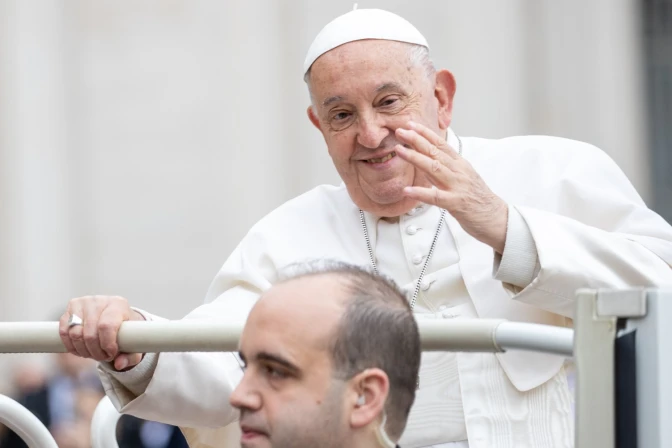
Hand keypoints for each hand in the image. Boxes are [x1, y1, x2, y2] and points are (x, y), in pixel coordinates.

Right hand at [59, 295, 145, 370]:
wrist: (116, 317)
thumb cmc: (126, 330)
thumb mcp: (134, 343)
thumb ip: (130, 356)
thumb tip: (119, 365)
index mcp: (118, 304)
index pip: (107, 326)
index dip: (107, 344)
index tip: (111, 354)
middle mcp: (99, 301)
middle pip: (90, 333)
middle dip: (96, 351)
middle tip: (103, 357)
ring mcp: (82, 303)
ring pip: (75, 333)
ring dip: (83, 350)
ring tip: (93, 354)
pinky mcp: (70, 308)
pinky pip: (64, 332)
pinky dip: (71, 346)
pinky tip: (81, 350)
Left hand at [394, 121, 508, 252]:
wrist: (496, 218)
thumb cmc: (477, 199)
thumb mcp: (462, 178)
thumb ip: (444, 168)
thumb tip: (425, 160)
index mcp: (460, 164)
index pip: (441, 144)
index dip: (425, 133)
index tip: (410, 124)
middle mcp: (459, 171)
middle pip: (435, 152)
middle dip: (416, 140)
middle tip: (400, 131)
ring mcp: (458, 186)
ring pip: (434, 169)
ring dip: (415, 158)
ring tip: (399, 151)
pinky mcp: (456, 203)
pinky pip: (436, 197)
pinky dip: (421, 193)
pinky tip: (408, 190)